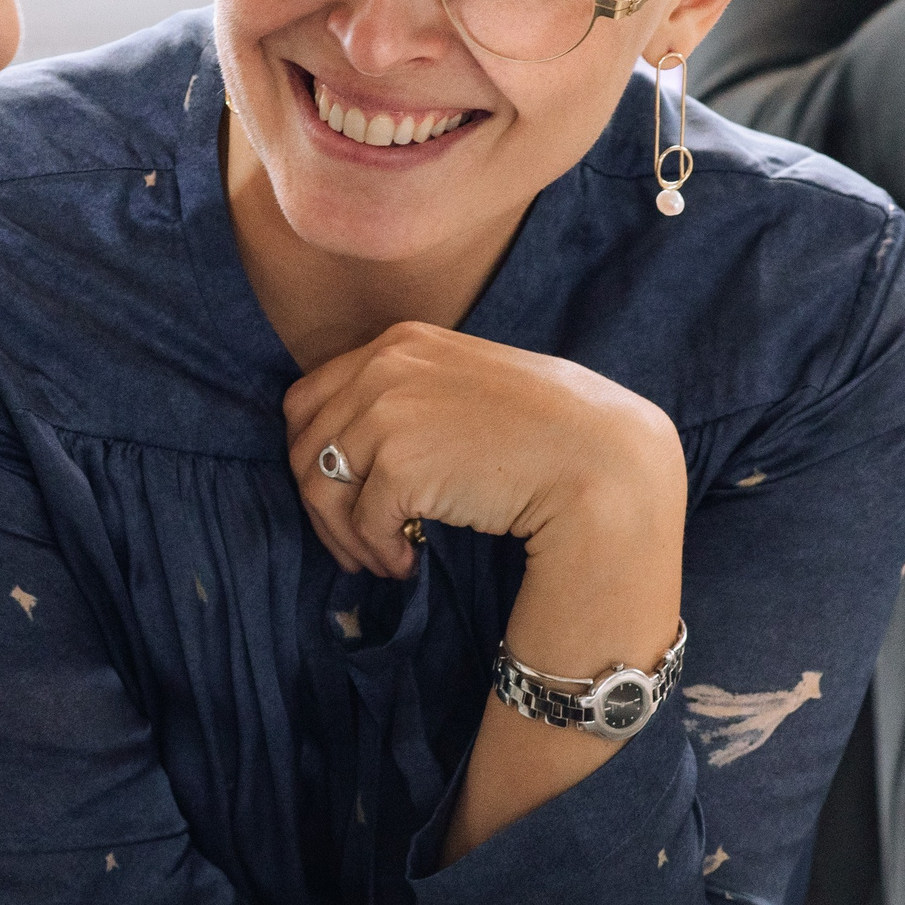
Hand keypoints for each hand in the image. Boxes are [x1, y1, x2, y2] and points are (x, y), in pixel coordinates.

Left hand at [283, 322, 684, 579]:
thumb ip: (412, 393)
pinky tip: (409, 562)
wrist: (600, 458)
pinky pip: (360, 521)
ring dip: (346, 535)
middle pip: (304, 443)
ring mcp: (387, 411)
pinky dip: (377, 552)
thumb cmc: (548, 430)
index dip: (315, 453)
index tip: (340, 493)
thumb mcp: (467, 382)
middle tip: (354, 543)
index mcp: (399, 342)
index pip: (311, 398)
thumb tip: (355, 444)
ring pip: (319, 486)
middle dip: (319, 501)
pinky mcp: (398, 462)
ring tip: (383, 559)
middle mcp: (384, 366)